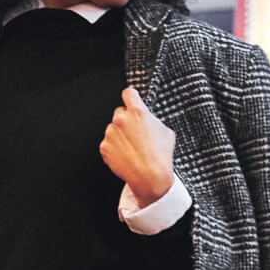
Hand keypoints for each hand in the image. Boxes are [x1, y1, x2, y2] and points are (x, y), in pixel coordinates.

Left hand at [100, 86, 175, 205]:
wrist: (149, 176)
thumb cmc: (160, 155)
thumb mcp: (165, 131)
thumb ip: (152, 120)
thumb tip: (149, 120)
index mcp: (138, 112)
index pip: (128, 93)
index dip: (131, 97)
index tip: (131, 100)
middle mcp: (121, 120)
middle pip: (119, 112)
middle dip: (126, 120)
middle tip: (135, 133)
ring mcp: (111, 134)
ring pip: (113, 129)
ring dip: (120, 135)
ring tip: (132, 148)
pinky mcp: (104, 147)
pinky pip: (108, 143)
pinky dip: (114, 148)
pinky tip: (126, 155)